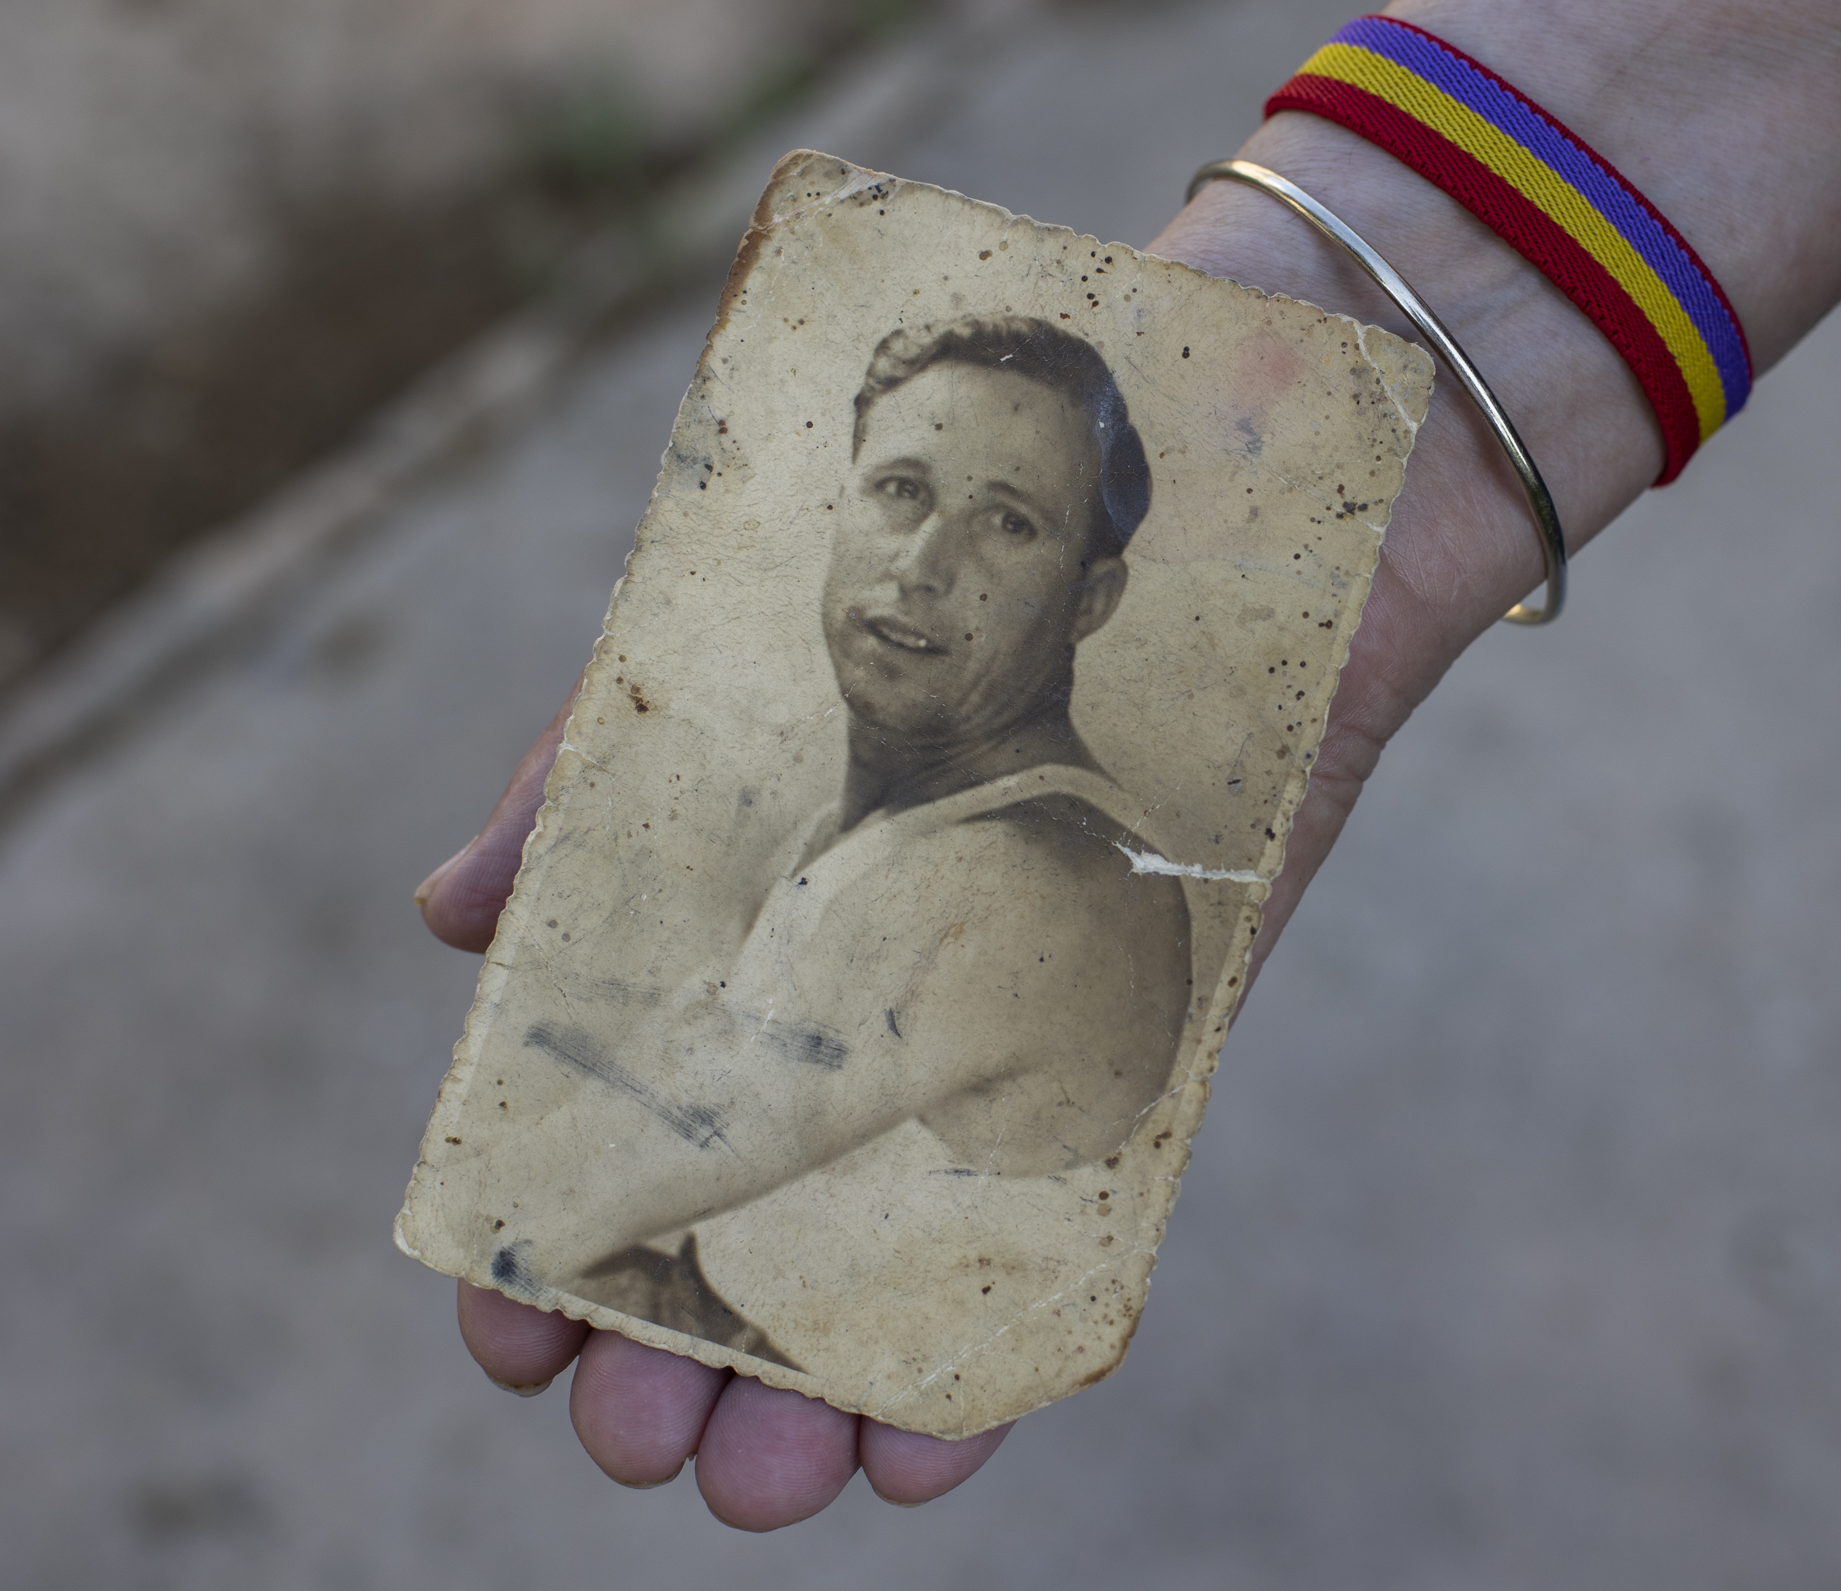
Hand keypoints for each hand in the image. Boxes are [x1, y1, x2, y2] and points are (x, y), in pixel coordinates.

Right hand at [416, 693, 1009, 1529]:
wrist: (1140, 609)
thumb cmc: (893, 656)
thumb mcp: (710, 716)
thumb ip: (574, 797)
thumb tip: (449, 915)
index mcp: (713, 1003)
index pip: (607, 1174)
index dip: (547, 1272)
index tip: (513, 1342)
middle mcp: (827, 1077)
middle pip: (728, 1275)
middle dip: (669, 1376)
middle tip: (641, 1436)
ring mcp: (955, 1103)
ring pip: (868, 1311)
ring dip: (809, 1415)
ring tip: (775, 1481)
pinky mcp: (1089, 1106)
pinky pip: (1036, 1278)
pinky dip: (984, 1378)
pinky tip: (929, 1445)